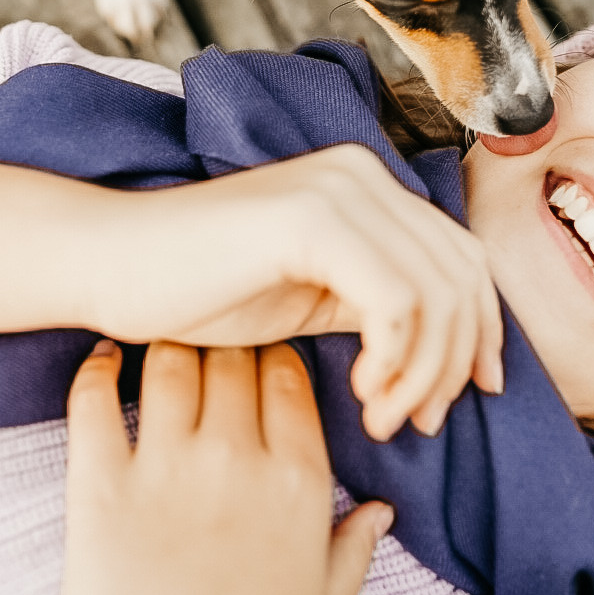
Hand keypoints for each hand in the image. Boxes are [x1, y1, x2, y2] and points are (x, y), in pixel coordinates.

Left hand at [58, 340, 391, 594]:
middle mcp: (235, 460)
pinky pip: (91, 398)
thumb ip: (353, 548)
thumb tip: (383, 510)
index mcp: (297, 483)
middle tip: (207, 346)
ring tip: (159, 350)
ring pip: (169, 360)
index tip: (257, 361)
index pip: (289, 375)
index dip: (272, 358)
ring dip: (166, 347)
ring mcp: (165, 469)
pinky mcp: (99, 486)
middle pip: (231, 356)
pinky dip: (94, 368)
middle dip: (222, 344)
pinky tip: (101, 359)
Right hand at [85, 144, 503, 437]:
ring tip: (383, 417)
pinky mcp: (311, 220)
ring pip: (437, 293)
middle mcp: (361, 174)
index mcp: (366, 185)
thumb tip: (452, 351)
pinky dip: (394, 359)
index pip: (463, 256)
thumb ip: (378, 304)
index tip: (474, 391)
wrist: (109, 264)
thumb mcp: (310, 297)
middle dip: (455, 361)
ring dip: (423, 372)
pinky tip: (360, 392)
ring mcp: (338, 189)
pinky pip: (395, 301)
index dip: (484, 328)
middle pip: (462, 275)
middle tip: (419, 421)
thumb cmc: (196, 289)